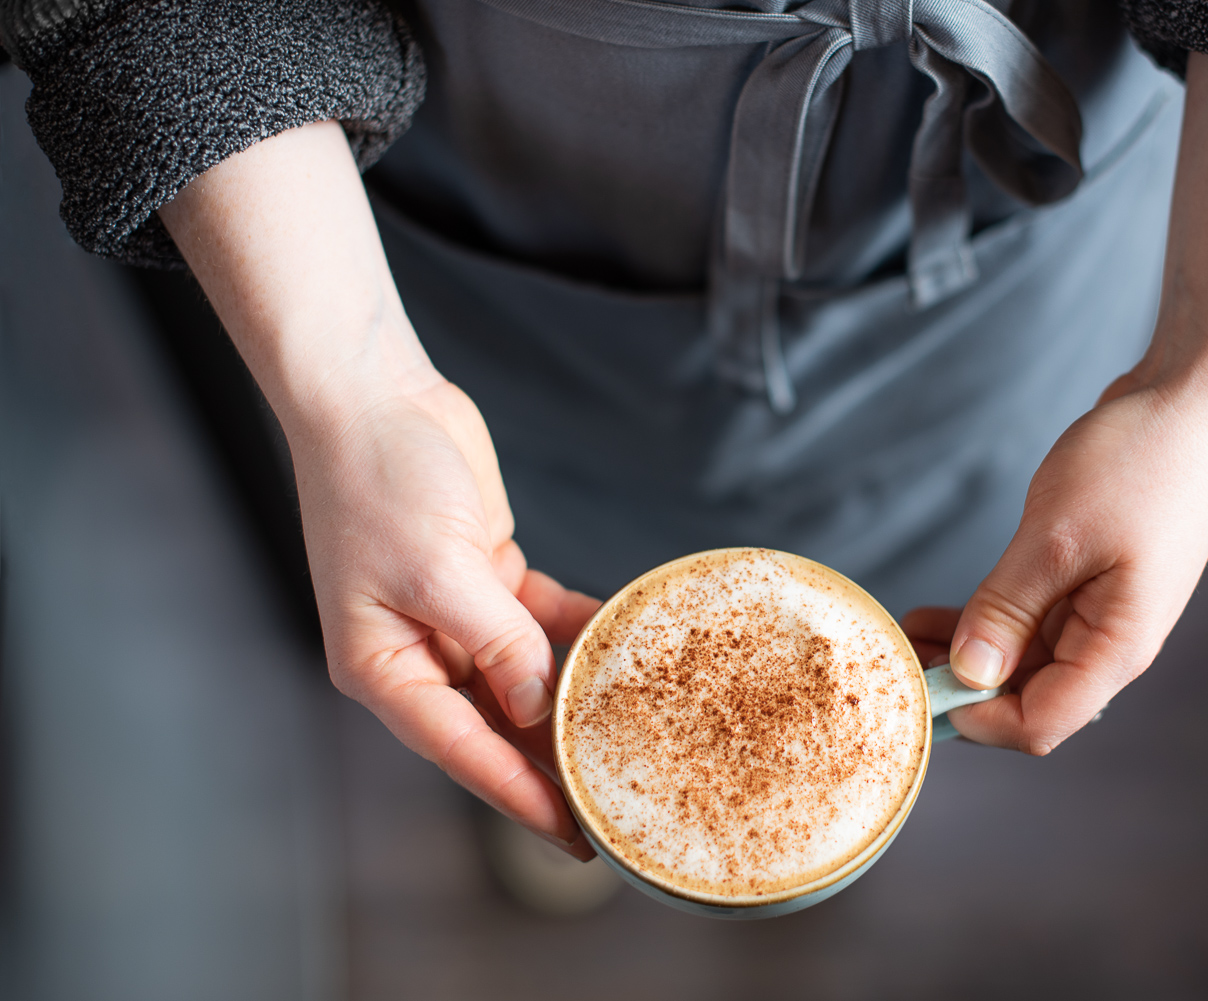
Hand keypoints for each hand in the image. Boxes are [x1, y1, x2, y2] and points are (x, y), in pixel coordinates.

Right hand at [291, 375, 600, 856]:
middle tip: (610, 799)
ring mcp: (454, 614)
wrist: (377, 398)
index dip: (517, 795)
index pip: (461, 749)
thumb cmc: (376, 481)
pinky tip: (623, 640)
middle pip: (494, 724)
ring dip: (570, 696)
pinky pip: (540, 620)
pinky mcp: (487, 577)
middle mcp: (417, 650)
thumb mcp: (438, 569)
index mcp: (382, 666)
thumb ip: (495, 640)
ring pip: (522, 676)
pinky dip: (578, 628)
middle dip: (550, 760)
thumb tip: (536, 701)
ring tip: (628, 733)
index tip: (569, 835)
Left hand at [906, 375, 1207, 754]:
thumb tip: (969, 673)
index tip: (919, 685)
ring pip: (1026, 661)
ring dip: (969, 655)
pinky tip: (940, 616)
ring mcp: (1105, 611)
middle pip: (1030, 698)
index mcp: (1118, 645)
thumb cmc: (1141, 462)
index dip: (976, 719)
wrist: (1193, 400)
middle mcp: (1114, 641)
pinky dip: (988, 622)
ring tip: (907, 636)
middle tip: (896, 659)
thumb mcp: (1056, 536)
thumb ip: (1008, 609)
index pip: (1041, 722)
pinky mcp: (1094, 582)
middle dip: (962, 688)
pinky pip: (1034, 623)